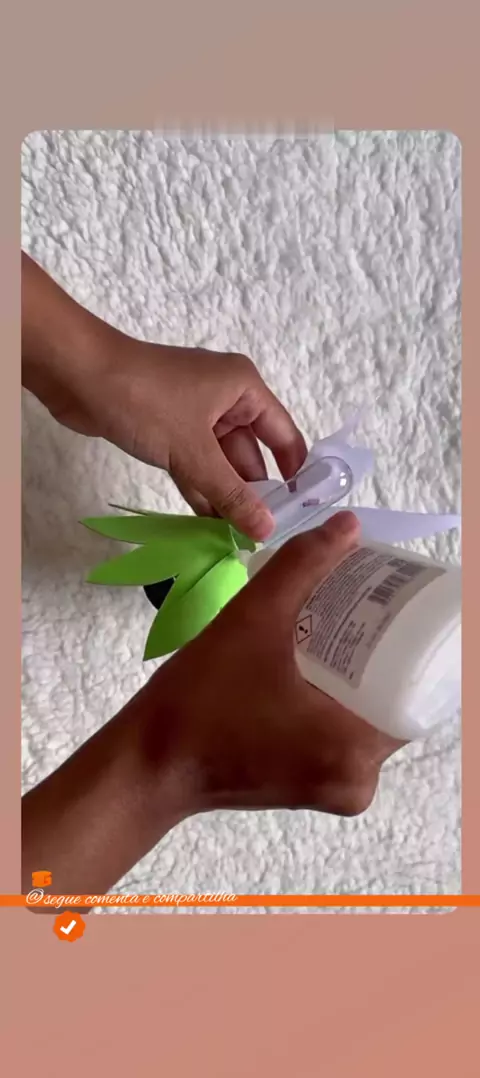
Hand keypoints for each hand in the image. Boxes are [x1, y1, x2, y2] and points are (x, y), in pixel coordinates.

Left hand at [21, 254, 305, 539]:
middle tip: (261, 539)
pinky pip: (194, 463)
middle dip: (254, 493)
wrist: (77, 375)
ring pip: (220, 462)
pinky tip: (206, 524)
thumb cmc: (145, 401)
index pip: (284, 436)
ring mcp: (195, 414)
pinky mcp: (168, 427)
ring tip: (236, 541)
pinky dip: (199, 488)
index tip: (301, 513)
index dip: (295, 474)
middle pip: (251, 453)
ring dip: (225, 496)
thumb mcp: (193, 452)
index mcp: (244, 389)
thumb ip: (231, 494)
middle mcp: (226, 399)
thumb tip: (266, 530)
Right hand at [22, 513, 403, 897]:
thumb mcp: (252, 619)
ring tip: (345, 624)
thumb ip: (302, 565)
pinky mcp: (312, 789)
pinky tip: (321, 661)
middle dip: (383, 651)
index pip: (415, 689)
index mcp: (356, 750)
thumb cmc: (198, 697)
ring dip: (360, 675)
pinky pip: (344, 736)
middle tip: (365, 604)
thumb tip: (348, 525)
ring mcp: (336, 791)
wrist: (146, 764)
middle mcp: (358, 781)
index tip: (390, 605)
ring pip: (368, 718)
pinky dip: (338, 699)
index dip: (410, 642)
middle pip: (394, 702)